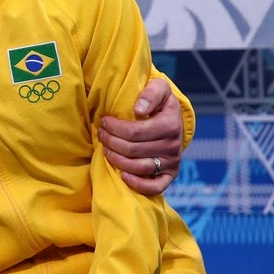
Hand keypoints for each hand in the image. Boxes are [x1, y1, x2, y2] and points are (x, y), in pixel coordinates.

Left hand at [98, 77, 182, 195]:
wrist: (172, 117)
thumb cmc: (159, 101)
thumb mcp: (159, 87)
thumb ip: (151, 93)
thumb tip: (138, 109)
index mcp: (170, 125)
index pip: (134, 132)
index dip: (114, 128)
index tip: (104, 121)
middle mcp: (172, 146)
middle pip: (132, 150)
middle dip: (111, 142)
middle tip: (101, 134)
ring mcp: (172, 162)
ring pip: (139, 167)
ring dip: (116, 159)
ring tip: (105, 149)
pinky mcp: (170, 174)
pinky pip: (155, 186)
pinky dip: (138, 184)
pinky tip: (122, 176)